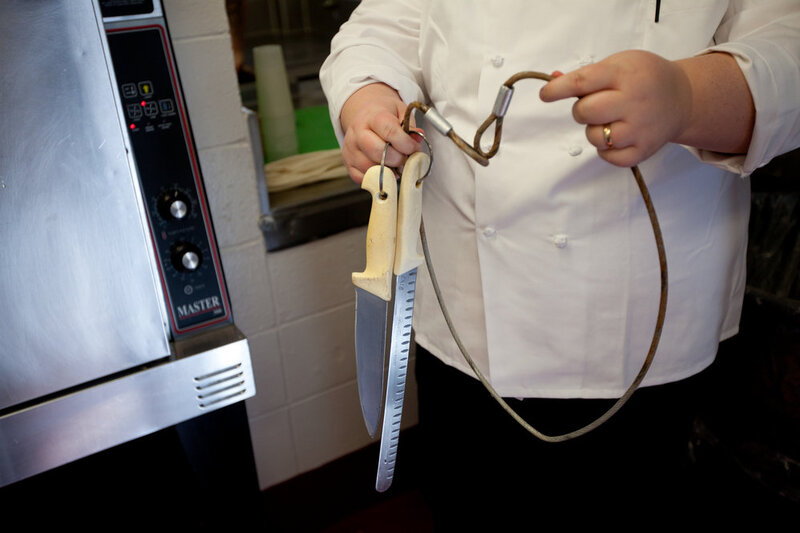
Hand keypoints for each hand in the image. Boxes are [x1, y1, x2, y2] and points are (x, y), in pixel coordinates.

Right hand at [339, 83, 421, 182]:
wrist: (364, 116)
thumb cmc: (384, 115)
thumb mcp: (400, 112)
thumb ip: (410, 126)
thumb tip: (418, 138)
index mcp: (372, 116)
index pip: (390, 132)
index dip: (406, 144)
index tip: (414, 148)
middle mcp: (358, 132)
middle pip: (377, 152)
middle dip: (397, 159)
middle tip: (405, 158)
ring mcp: (350, 149)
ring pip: (370, 168)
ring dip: (388, 171)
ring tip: (395, 164)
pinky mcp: (348, 163)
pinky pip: (363, 178)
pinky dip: (377, 178)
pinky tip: (385, 170)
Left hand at [539, 50, 692, 166]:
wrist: (683, 97)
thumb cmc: (644, 78)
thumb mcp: (619, 64)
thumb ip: (586, 75)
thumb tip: (553, 81)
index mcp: (624, 75)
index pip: (582, 82)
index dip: (557, 89)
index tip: (545, 94)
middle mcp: (634, 101)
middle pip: (584, 112)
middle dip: (581, 110)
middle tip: (595, 105)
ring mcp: (640, 128)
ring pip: (594, 137)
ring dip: (594, 130)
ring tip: (612, 119)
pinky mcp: (643, 150)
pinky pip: (608, 157)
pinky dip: (606, 150)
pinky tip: (617, 136)